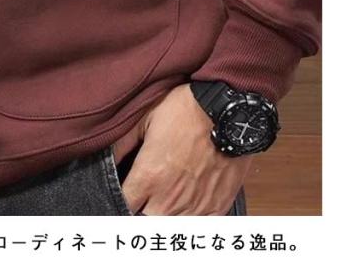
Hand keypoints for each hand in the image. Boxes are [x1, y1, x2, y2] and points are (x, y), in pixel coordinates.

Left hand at [121, 83, 252, 214]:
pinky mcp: (216, 208)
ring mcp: (194, 207)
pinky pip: (197, 226)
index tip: (126, 189)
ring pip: (170, 227)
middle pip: (144, 221)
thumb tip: (107, 159)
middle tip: (145, 194)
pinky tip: (188, 203)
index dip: (121, 197)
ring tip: (168, 196)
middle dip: (141, 209)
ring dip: (165, 215)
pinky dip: (190, 218)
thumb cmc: (187, 110)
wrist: (228, 112)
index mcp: (148, 177)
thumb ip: (122, 144)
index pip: (123, 204)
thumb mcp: (145, 118)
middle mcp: (169, 199)